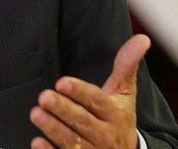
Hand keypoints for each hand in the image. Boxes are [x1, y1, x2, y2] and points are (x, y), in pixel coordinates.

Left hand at [29, 34, 149, 148]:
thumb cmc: (118, 116)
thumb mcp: (124, 92)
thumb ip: (126, 66)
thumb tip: (141, 39)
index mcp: (115, 113)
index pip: (96, 101)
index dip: (79, 92)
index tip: (62, 82)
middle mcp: (105, 134)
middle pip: (82, 121)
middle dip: (62, 109)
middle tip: (43, 96)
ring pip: (72, 140)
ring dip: (53, 128)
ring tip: (36, 113)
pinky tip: (37, 142)